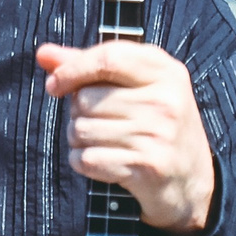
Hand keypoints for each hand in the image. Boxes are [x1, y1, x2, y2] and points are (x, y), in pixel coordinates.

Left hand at [36, 43, 217, 235]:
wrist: (190, 181)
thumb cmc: (156, 127)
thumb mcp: (136, 88)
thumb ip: (90, 67)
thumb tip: (44, 54)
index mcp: (166, 72)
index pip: (107, 58)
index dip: (72, 70)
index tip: (56, 84)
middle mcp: (165, 101)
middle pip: (85, 98)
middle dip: (79, 113)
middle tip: (104, 124)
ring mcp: (158, 134)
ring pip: (80, 130)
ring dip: (81, 140)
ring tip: (107, 144)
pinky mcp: (147, 166)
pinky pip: (86, 159)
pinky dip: (85, 163)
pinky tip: (107, 162)